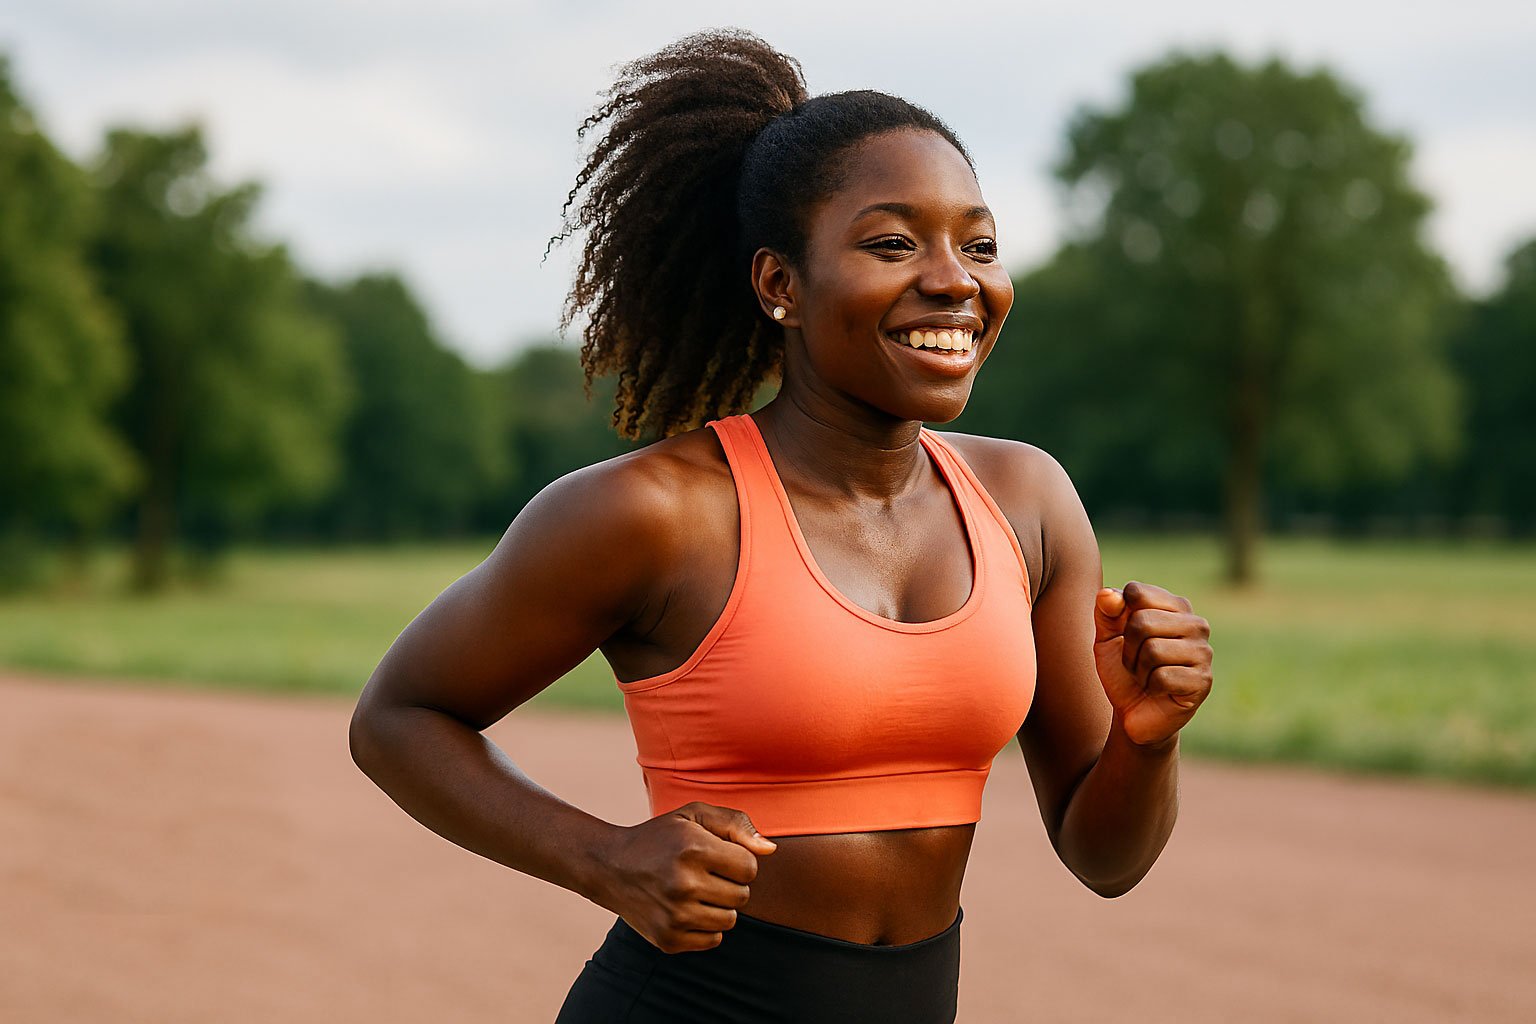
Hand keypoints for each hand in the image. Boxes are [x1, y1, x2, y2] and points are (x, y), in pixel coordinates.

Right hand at [596, 802, 776, 952]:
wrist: (610, 867)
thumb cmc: (661, 837)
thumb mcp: (694, 814)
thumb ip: (736, 824)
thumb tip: (771, 850)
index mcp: (693, 848)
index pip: (750, 867)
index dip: (738, 860)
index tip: (719, 856)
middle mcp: (683, 884)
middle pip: (742, 896)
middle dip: (730, 883)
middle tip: (705, 873)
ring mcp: (674, 916)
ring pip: (730, 920)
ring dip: (720, 905)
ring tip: (697, 890)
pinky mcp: (668, 939)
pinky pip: (713, 939)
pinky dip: (706, 926)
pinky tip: (687, 908)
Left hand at [1093, 581, 1212, 747]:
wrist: (1133, 712)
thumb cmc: (1123, 671)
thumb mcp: (1106, 638)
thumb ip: (1106, 612)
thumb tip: (1108, 595)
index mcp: (1175, 606)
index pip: (1137, 593)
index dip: (1119, 617)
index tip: (1126, 635)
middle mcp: (1195, 624)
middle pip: (1142, 621)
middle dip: (1128, 648)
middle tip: (1136, 663)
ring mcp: (1203, 653)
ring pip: (1153, 650)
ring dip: (1138, 669)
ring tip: (1147, 676)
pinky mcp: (1202, 681)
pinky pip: (1162, 676)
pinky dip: (1151, 686)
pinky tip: (1159, 690)